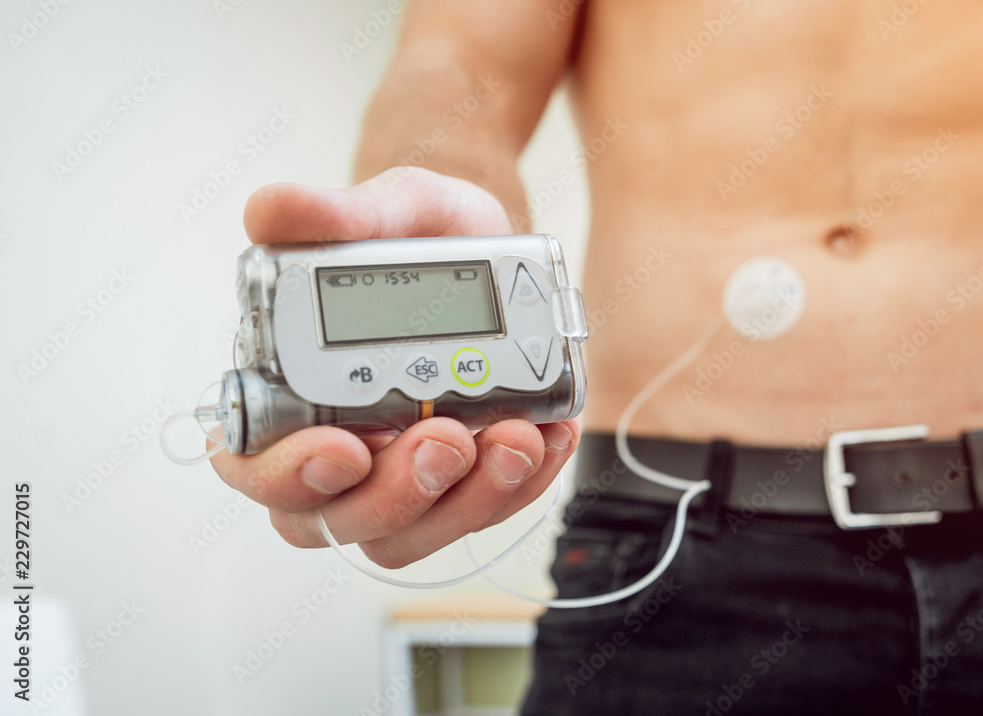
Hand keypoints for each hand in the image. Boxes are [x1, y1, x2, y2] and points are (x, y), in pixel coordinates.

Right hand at [209, 167, 580, 567]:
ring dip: (467, 500)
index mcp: (285, 387)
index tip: (345, 447)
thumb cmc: (420, 236)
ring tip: (516, 437)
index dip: (287, 474)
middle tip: (449, 437)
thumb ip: (334, 213)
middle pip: (338, 517)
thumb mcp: (390, 207)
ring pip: (410, 534)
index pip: (252, 462)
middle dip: (396, 492)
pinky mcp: (461, 482)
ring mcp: (397, 474)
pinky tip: (546, 433)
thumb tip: (271, 210)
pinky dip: (519, 486)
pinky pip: (481, 514)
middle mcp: (335, 447)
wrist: (490, 249)